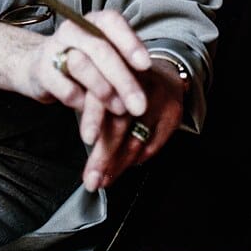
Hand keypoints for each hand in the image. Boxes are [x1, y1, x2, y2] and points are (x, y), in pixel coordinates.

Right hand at [23, 9, 151, 122]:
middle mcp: (73, 29)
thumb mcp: (105, 58)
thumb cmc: (84, 62)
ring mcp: (54, 47)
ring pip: (82, 66)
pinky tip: (88, 107)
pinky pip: (66, 89)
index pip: (112, 22)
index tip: (146, 66)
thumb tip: (144, 87)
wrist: (40, 67)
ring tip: (118, 109)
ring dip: (104, 91)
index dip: (129, 42)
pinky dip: (81, 102)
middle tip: (139, 105)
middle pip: (100, 49)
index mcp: (93, 21)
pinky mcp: (42, 70)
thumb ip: (123, 65)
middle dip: (122, 79)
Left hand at [81, 58, 184, 192]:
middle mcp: (138, 82)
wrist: (166, 73)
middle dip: (103, 155)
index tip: (86, 138)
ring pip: (136, 140)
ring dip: (117, 165)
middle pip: (120, 122)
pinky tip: (124, 167)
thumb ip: (87, 100)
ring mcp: (158, 98)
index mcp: (113, 70)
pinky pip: (152, 146)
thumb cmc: (124, 83)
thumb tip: (78, 136)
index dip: (93, 117)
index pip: (102, 95)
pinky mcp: (173, 113)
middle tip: (91, 178)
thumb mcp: (103, 80)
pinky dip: (136, 160)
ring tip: (102, 179)